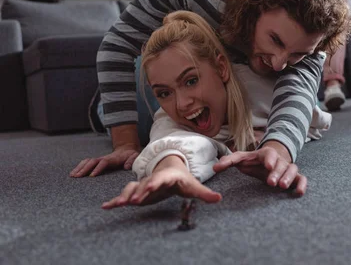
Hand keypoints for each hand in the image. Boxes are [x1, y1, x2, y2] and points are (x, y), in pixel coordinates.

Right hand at [70, 145, 138, 177]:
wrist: (126, 150)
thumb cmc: (130, 156)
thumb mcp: (134, 157)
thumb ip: (131, 161)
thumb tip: (127, 166)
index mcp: (113, 159)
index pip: (104, 162)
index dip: (98, 168)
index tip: (91, 176)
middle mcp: (104, 158)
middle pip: (92, 162)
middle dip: (84, 169)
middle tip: (77, 177)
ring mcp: (99, 159)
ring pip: (87, 162)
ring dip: (80, 168)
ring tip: (72, 176)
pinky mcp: (97, 161)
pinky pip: (86, 163)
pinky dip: (79, 167)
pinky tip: (74, 173)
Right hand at [101, 166, 220, 208]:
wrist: (171, 169)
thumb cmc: (182, 179)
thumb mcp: (194, 186)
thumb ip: (204, 193)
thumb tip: (219, 199)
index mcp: (168, 176)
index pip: (161, 179)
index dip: (155, 183)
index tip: (150, 189)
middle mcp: (153, 178)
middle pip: (144, 184)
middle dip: (138, 192)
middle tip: (133, 201)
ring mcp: (144, 184)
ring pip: (132, 188)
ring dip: (124, 195)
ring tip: (116, 204)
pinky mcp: (138, 191)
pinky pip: (125, 194)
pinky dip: (116, 200)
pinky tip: (106, 206)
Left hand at [213, 144, 306, 194]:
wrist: (269, 161)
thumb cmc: (253, 161)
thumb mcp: (241, 159)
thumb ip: (229, 161)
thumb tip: (215, 168)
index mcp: (266, 154)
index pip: (269, 154)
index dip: (270, 159)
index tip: (268, 166)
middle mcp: (278, 160)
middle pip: (281, 164)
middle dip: (277, 173)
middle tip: (272, 183)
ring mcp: (287, 168)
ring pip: (292, 170)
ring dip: (289, 178)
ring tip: (282, 187)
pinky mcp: (294, 177)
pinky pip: (301, 179)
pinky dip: (302, 185)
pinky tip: (298, 193)